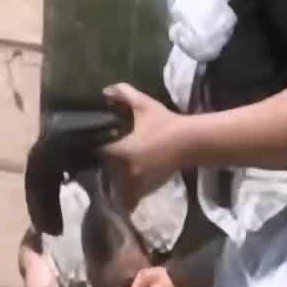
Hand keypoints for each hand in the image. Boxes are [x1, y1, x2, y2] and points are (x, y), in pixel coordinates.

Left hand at [99, 82, 185, 207]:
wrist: (190, 142)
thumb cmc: (165, 123)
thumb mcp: (144, 105)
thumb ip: (124, 94)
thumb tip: (105, 90)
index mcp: (122, 151)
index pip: (99, 152)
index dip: (96, 147)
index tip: (98, 143)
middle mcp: (126, 170)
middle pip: (106, 170)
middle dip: (106, 164)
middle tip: (107, 156)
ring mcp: (137, 182)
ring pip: (117, 186)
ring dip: (115, 181)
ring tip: (117, 171)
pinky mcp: (147, 190)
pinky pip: (130, 196)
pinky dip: (128, 193)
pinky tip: (129, 182)